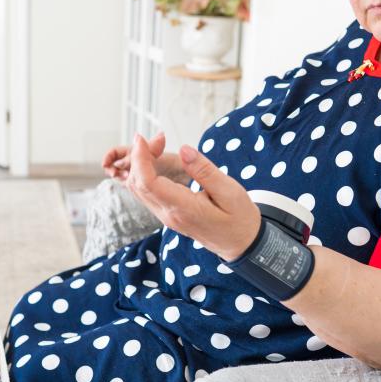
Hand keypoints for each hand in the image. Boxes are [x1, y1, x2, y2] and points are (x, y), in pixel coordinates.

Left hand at [125, 133, 261, 260]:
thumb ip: (205, 171)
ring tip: (158, 145)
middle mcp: (169, 215)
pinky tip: (157, 161)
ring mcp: (167, 217)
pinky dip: (146, 174)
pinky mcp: (168, 215)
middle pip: (138, 184)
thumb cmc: (239, 218)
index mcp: (183, 209)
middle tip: (158, 138)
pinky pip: (147, 193)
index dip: (140, 159)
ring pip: (139, 190)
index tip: (143, 139)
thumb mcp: (229, 191)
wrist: (242, 244)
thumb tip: (184, 150)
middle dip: (140, 156)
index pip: (148, 183)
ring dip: (141, 164)